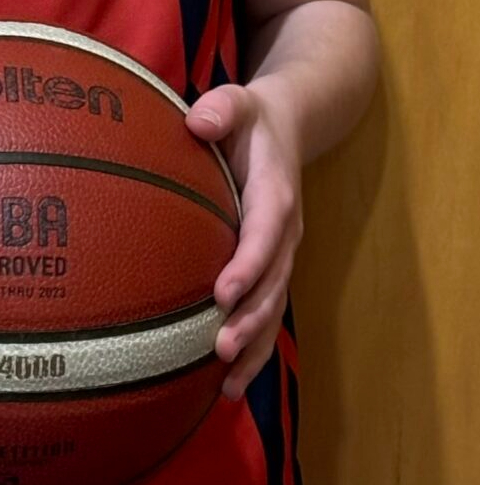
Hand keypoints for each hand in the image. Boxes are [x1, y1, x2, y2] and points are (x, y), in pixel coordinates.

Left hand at [185, 81, 302, 400]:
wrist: (285, 125)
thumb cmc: (249, 117)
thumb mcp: (237, 101)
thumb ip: (221, 107)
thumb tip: (198, 121)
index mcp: (276, 193)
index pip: (266, 233)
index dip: (249, 264)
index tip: (224, 292)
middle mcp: (284, 231)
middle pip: (273, 282)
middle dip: (250, 319)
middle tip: (220, 348)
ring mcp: (281, 254)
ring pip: (273, 307)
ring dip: (254, 346)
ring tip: (228, 383)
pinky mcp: (270, 266)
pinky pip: (266, 311)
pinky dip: (253, 348)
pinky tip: (229, 384)